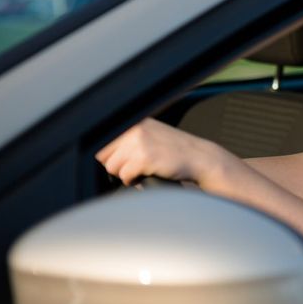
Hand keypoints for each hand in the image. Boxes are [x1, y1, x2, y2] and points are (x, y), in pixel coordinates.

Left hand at [96, 118, 220, 185]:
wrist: (200, 158)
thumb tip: (102, 152)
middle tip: (134, 167)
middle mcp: (134, 129)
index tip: (124, 160)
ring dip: (124, 174)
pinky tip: (146, 175)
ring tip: (141, 171)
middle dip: (116, 165)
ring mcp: (139, 143)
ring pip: (112, 167)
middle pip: (103, 155)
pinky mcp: (145, 158)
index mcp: (134, 122)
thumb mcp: (151, 134)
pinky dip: (133, 181)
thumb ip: (129, 138)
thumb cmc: (176, 150)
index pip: (102, 141)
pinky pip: (125, 176)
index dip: (111, 155)